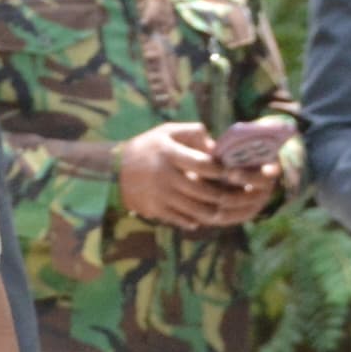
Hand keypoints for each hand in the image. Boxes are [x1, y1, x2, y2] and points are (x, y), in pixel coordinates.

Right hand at [113, 121, 272, 230]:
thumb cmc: (147, 146)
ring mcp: (159, 195)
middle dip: (223, 195)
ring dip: (214, 211)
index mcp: (168, 153)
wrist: (113, 170)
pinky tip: (203, 217)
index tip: (232, 171)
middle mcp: (164, 175)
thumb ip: (193, 132)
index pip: (202, 164)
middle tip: (237, 195)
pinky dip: (195, 220)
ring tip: (225, 208)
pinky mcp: (155, 209)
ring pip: (195, 209)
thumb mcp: (166, 131)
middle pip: (202, 191)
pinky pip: (181, 219)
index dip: (221, 170)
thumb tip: (216, 146)